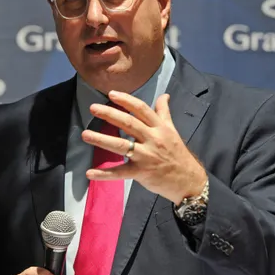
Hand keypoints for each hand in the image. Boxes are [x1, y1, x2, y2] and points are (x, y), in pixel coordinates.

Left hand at [82, 91, 207, 204]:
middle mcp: (152, 139)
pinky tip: (89, 173)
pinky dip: (105, 173)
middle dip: (110, 114)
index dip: (126, 100)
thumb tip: (164, 95)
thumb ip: (164, 112)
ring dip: (102, 139)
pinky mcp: (141, 173)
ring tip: (85, 134)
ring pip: (122, 145)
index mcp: (159, 127)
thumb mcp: (172, 130)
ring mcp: (146, 156)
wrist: (188, 180)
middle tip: (93, 108)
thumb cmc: (178, 154)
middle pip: (129, 123)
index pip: (141, 109)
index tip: (111, 94)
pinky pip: (120, 172)